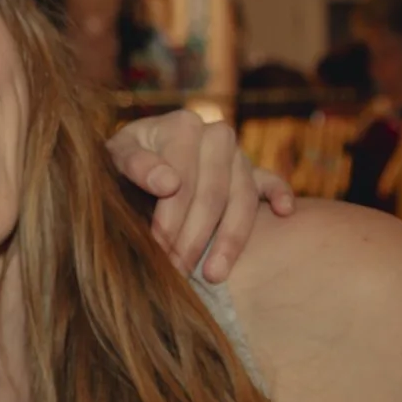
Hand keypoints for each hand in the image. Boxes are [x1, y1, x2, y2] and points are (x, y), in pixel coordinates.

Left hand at [106, 109, 293, 280]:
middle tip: (179, 272)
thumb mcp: (117, 156)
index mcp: (182, 126)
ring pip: (243, 199)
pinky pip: (271, 182)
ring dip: (231, 240)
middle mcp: (216, 136)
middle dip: (195, 238)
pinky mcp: (253, 171)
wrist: (137, 156)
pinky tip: (284, 212)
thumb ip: (134, 164)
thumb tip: (167, 184)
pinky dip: (280, 194)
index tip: (159, 250)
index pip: (182, 180)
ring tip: (214, 275)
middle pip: (213, 194)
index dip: (170, 219)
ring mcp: (238, 155)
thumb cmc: (125, 160)